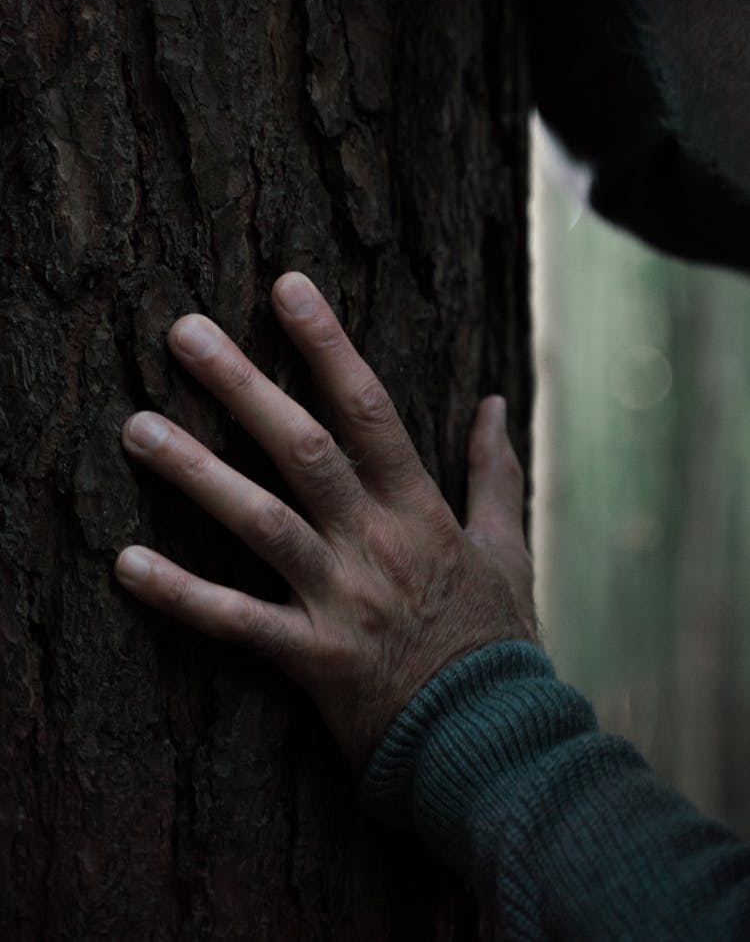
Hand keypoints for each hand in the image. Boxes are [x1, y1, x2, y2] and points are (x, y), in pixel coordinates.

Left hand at [115, 272, 536, 769]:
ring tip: (138, 427)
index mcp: (419, 509)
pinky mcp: (312, 657)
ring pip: (263, 523)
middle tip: (183, 332)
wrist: (489, 736)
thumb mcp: (508, 545)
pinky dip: (182, 594)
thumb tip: (494, 401)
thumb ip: (494, 470)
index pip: (371, 410)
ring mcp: (341, 599)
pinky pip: (238, 622)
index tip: (287, 288)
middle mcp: (376, 542)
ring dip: (197, 475)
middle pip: (305, 450)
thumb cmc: (494, 635)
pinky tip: (126, 564)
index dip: (330, 344)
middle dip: (245, 386)